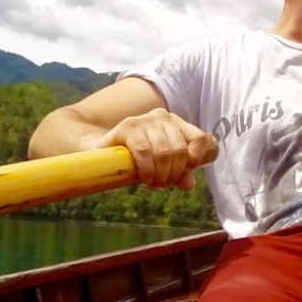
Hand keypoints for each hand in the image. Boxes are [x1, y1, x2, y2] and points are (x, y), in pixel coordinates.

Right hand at [99, 108, 217, 188]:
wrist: (102, 151)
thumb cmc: (136, 159)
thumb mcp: (162, 167)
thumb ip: (179, 173)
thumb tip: (189, 185)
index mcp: (177, 124)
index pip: (200, 139)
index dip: (195, 160)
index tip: (182, 174)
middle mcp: (163, 117)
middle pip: (180, 150)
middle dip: (173, 173)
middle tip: (162, 184)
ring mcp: (145, 120)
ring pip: (164, 152)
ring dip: (160, 174)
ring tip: (152, 182)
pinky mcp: (128, 127)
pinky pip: (145, 151)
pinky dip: (147, 168)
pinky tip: (144, 177)